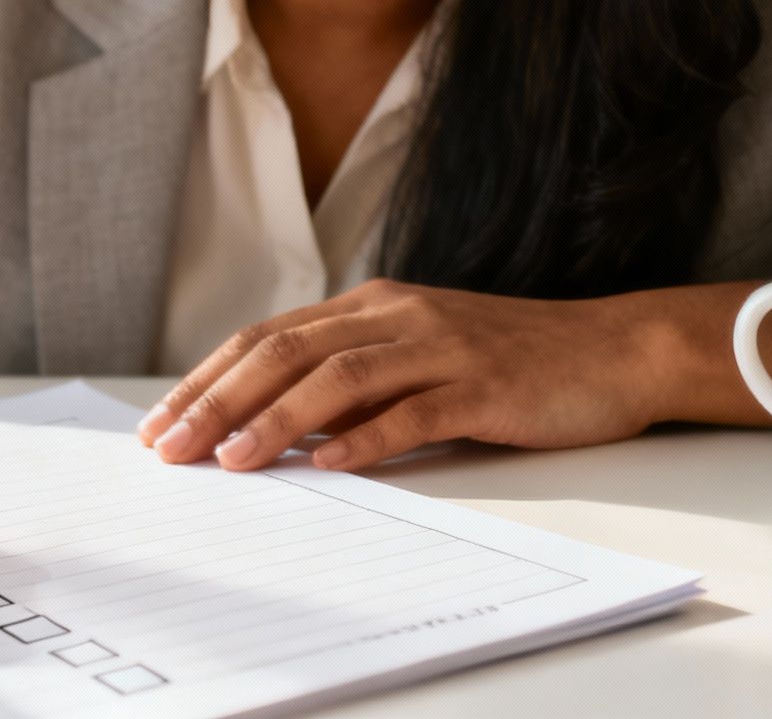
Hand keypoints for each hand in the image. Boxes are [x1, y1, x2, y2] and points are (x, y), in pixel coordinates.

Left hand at [135, 278, 662, 471]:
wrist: (611, 350)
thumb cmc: (508, 363)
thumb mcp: (417, 358)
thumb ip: (352, 385)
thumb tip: (270, 430)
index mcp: (372, 306)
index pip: (268, 338)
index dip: (207, 378)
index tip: (159, 423)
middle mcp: (397, 315)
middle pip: (287, 352)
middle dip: (219, 401)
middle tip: (171, 446)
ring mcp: (440, 346)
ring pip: (338, 377)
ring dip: (276, 420)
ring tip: (231, 460)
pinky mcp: (483, 385)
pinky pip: (414, 412)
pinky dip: (365, 439)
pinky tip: (327, 464)